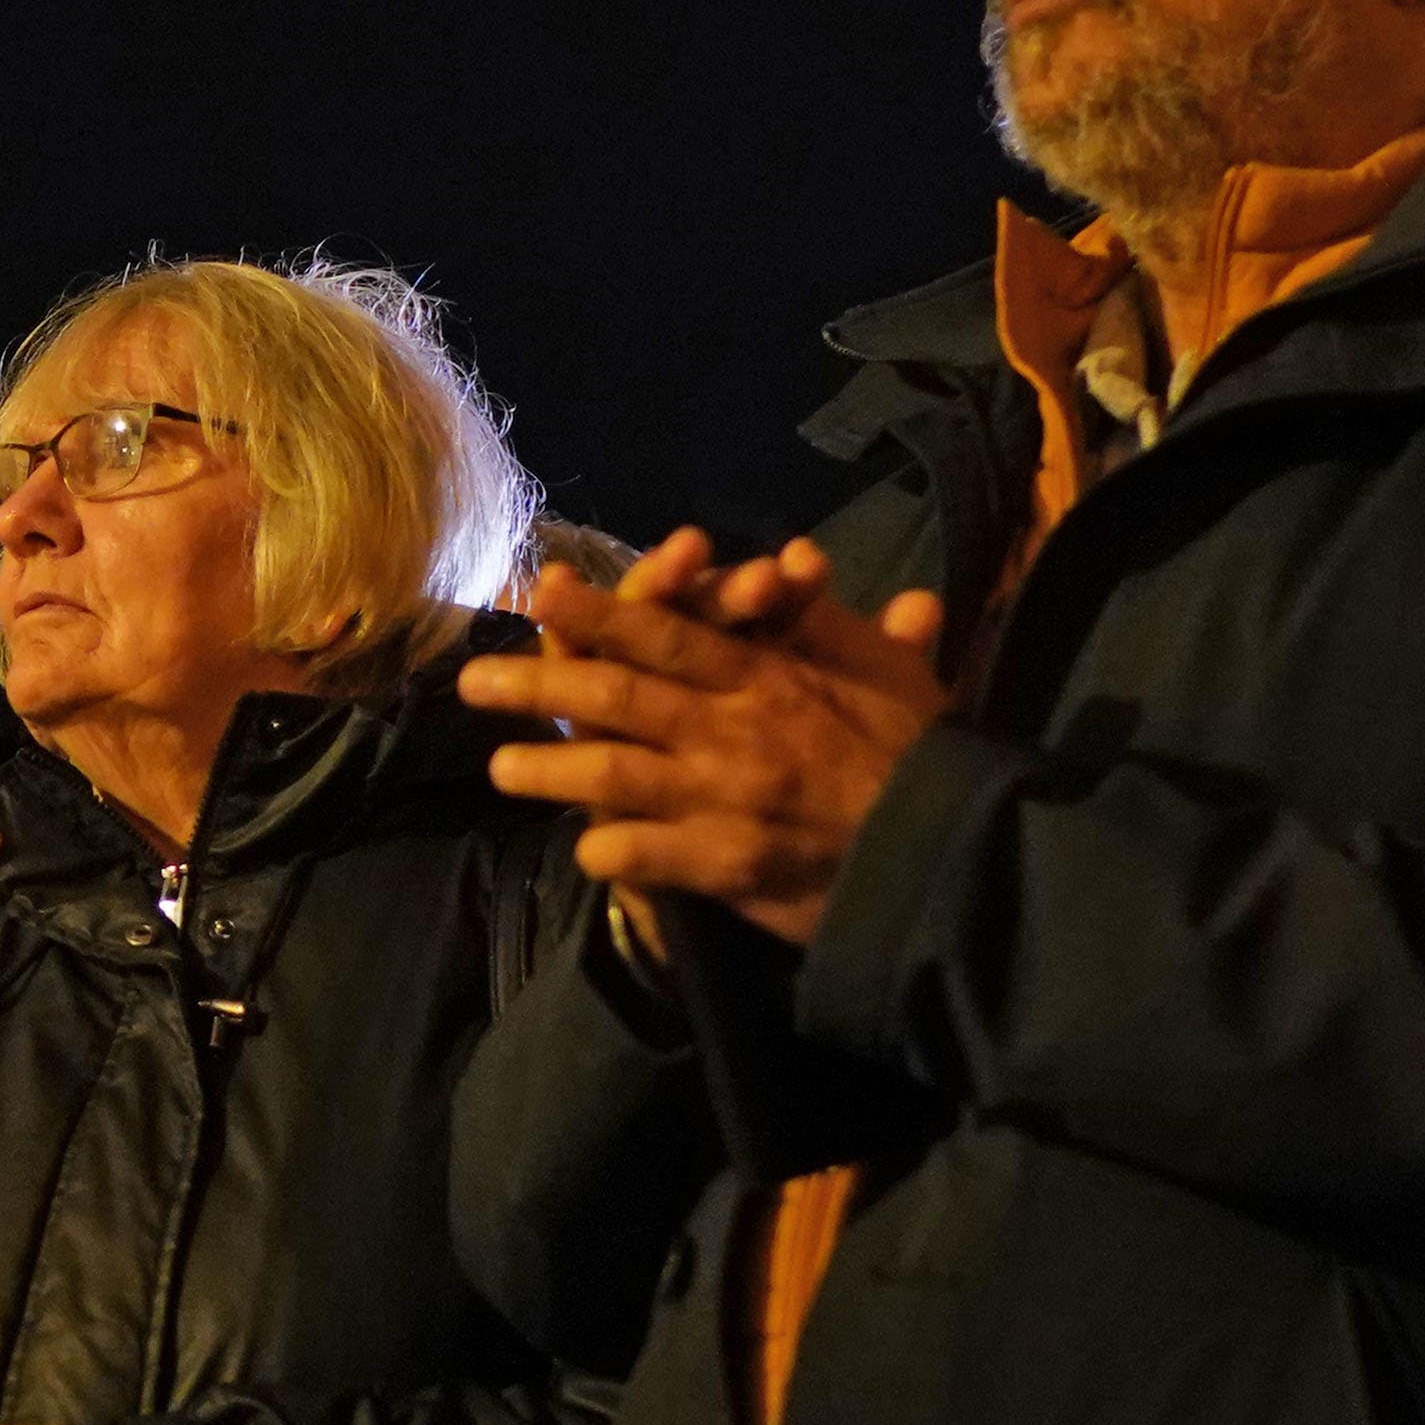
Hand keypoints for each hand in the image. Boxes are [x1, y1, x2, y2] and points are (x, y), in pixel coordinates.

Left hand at [466, 536, 949, 945]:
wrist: (953, 851)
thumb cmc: (923, 756)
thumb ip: (834, 619)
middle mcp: (733, 730)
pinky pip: (644, 856)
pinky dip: (607, 851)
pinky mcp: (727, 867)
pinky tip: (582, 852)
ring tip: (500, 768)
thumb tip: (803, 557)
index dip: (598, 613)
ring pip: (611, 776)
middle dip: (537, 686)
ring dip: (549, 770)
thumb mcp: (891, 672)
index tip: (539, 593)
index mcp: (768, 677)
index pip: (668, 634)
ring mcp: (724, 799)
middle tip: (472, 682)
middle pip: (615, 698)